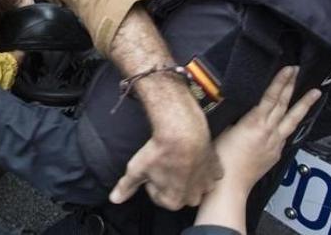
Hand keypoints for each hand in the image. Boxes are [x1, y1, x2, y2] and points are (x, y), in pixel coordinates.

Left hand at [109, 82, 221, 209]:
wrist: (182, 130)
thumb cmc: (159, 151)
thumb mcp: (136, 169)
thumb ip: (126, 187)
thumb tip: (114, 199)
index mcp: (173, 201)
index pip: (159, 197)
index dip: (152, 182)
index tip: (151, 169)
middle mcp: (193, 197)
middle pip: (179, 193)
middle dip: (172, 182)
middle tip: (164, 163)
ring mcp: (207, 184)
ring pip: (197, 186)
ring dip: (189, 177)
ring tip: (179, 159)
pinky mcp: (216, 169)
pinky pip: (211, 174)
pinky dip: (204, 167)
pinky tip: (194, 156)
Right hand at [214, 66, 320, 191]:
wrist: (230, 184)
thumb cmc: (222, 159)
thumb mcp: (223, 130)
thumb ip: (236, 119)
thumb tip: (240, 111)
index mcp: (255, 123)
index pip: (271, 97)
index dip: (281, 82)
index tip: (289, 69)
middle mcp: (269, 132)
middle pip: (284, 105)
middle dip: (292, 87)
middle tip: (300, 72)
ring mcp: (275, 144)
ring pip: (292, 120)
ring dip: (303, 105)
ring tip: (315, 93)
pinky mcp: (275, 154)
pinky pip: (285, 135)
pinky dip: (289, 124)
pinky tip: (290, 121)